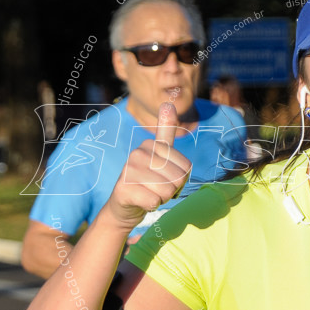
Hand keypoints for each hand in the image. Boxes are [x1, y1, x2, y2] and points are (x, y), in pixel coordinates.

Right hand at [106, 103, 190, 232]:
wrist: (123, 206)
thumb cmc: (147, 182)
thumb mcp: (160, 155)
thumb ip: (165, 131)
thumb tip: (168, 103)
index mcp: (150, 145)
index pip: (186, 168)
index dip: (180, 179)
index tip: (164, 178)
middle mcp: (138, 153)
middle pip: (178, 179)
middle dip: (171, 190)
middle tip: (155, 188)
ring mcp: (128, 170)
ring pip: (167, 190)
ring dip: (162, 198)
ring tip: (148, 194)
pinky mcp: (123, 189)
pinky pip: (154, 201)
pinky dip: (151, 206)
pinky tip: (141, 202)